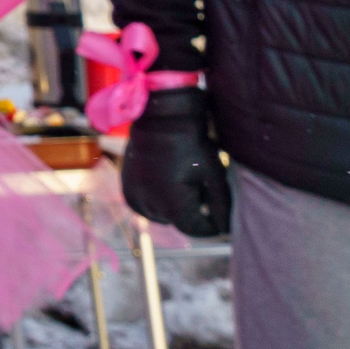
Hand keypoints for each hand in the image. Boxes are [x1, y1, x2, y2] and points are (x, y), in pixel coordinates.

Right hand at [120, 87, 230, 237]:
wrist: (161, 117)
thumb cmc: (193, 145)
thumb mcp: (214, 177)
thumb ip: (221, 209)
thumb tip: (224, 231)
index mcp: (171, 205)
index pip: (196, 230)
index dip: (211, 223)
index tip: (218, 208)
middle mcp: (147, 204)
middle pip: (177, 223)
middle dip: (190, 212)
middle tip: (199, 187)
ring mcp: (133, 194)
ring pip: (160, 215)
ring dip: (172, 208)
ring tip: (182, 183)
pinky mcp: (126, 186)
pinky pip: (144, 204)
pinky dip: (156, 200)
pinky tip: (165, 183)